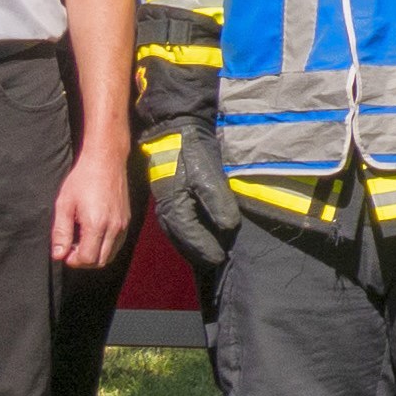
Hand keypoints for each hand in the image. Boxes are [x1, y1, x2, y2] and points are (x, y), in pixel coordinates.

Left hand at [52, 144, 131, 270]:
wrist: (106, 161)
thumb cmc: (82, 180)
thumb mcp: (64, 205)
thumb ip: (61, 232)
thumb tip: (58, 255)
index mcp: (96, 224)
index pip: (87, 258)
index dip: (73, 260)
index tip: (64, 251)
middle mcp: (114, 227)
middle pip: (100, 261)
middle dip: (84, 261)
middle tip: (71, 249)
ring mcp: (123, 225)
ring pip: (111, 255)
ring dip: (95, 256)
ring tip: (82, 243)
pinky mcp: (127, 221)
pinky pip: (117, 244)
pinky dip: (105, 248)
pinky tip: (93, 235)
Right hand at [152, 122, 237, 274]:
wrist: (175, 132)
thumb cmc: (191, 154)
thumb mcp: (208, 176)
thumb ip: (218, 202)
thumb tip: (228, 227)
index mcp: (175, 209)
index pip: (192, 238)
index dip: (206, 250)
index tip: (221, 259)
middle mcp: (167, 213)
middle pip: (183, 241)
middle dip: (198, 253)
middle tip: (217, 262)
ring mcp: (166, 207)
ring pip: (179, 235)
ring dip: (193, 246)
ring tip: (209, 255)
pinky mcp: (170, 200)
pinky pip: (179, 225)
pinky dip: (189, 235)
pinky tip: (199, 237)